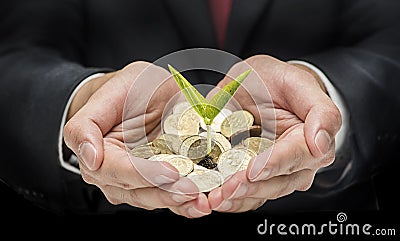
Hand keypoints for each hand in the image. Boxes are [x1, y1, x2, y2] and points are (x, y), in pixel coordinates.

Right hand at [63, 61, 210, 217]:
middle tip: (193, 191)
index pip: (118, 171)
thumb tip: (89, 160)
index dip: (144, 174)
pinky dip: (189, 202)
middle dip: (167, 194)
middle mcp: (115, 175)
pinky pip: (172, 196)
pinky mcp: (160, 182)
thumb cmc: (126, 91)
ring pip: (157, 199)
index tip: (170, 173)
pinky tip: (206, 202)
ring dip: (181, 202)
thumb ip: (85, 126)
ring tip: (203, 201)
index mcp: (98, 155)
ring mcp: (138, 182)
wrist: (143, 94)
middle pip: (140, 192)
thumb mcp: (108, 95)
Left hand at [208, 55, 341, 211]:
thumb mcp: (297, 83)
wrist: (259, 85)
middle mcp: (297, 164)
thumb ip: (320, 111)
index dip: (274, 164)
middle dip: (250, 187)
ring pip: (260, 194)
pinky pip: (245, 196)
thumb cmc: (278, 82)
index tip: (254, 170)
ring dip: (236, 199)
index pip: (295, 157)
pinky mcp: (255, 179)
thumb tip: (321, 144)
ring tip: (215, 197)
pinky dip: (229, 200)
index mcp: (311, 141)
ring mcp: (275, 174)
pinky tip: (212, 199)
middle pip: (277, 183)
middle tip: (227, 188)